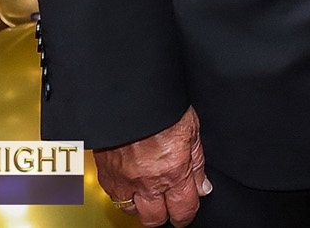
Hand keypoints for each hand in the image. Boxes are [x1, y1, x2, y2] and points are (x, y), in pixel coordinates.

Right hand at [94, 105, 210, 226]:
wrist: (130, 93)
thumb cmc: (162, 105)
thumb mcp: (191, 129)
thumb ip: (196, 162)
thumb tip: (202, 186)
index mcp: (174, 170)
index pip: (183, 210)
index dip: (187, 214)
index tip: (188, 210)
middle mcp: (149, 181)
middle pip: (156, 219)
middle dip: (165, 214)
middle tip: (169, 202)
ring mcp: (125, 180)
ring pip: (133, 212)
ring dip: (143, 206)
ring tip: (150, 193)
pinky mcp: (107, 175)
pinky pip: (114, 198)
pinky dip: (124, 195)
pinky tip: (131, 183)